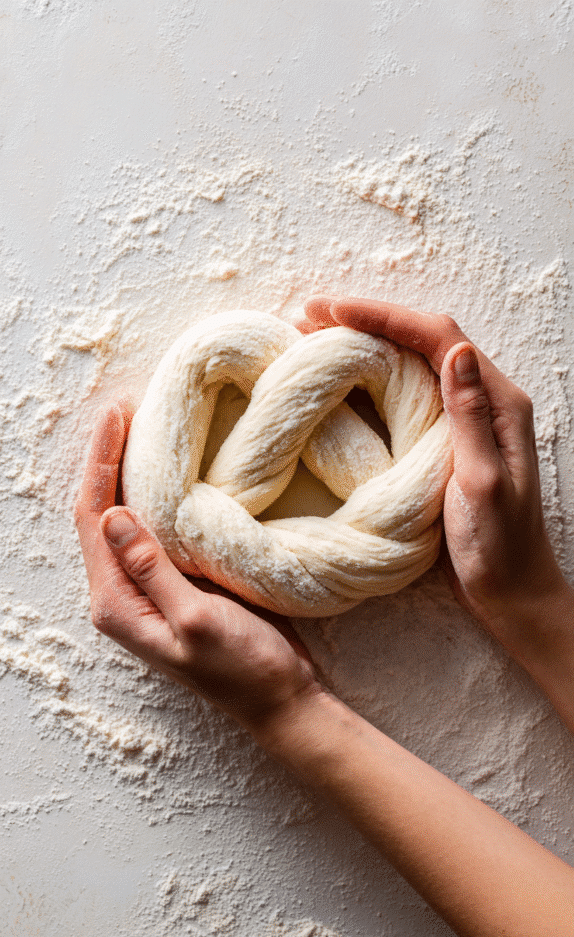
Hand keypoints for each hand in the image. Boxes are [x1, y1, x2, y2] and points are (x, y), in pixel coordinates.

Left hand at [74, 402, 321, 733]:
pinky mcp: (175, 584)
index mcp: (117, 603)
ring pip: (126, 520)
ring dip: (130, 475)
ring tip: (143, 428)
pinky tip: (172, 472)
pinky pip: (155, 531)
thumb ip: (151, 570)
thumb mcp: (194, 618)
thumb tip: (113, 515)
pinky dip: (156, 497)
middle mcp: (123, 594)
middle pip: (101, 515)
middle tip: (126, 411)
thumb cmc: (242, 669)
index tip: (115, 417)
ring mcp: (148, 589)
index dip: (99, 465)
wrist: (280, 699)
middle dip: (108, 462)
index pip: (93, 520)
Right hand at [300, 295, 566, 636]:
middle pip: (423, 341)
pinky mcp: (444, 441)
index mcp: (501, 403)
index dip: (386, 317)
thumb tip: (455, 350)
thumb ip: (470, 416)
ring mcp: (463, 420)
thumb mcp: (483, 482)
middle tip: (310, 317)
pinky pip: (406, 396)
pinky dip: (372, 381)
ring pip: (412, 364)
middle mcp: (484, 401)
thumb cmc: (500, 546)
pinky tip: (341, 381)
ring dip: (367, 346)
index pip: (440, 339)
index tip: (334, 311)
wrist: (508, 591)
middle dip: (369, 322)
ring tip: (315, 341)